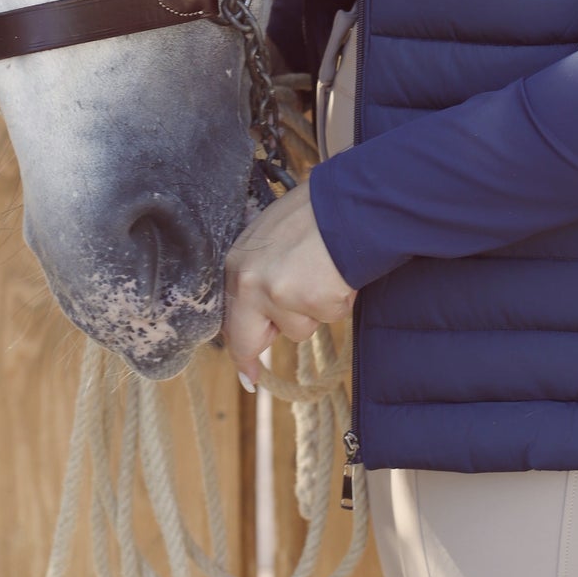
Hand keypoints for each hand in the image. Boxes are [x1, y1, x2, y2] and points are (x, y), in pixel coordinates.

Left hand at [223, 176, 355, 386]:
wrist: (348, 201)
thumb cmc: (315, 213)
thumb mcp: (272, 239)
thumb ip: (260, 274)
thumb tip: (262, 313)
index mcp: (237, 263)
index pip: (229, 317)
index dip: (240, 346)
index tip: (246, 375)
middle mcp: (251, 282)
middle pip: (249, 339)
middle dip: (263, 345)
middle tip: (271, 350)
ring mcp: (280, 295)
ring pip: (298, 329)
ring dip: (315, 309)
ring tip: (323, 271)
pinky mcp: (312, 302)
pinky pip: (328, 316)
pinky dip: (339, 300)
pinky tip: (338, 273)